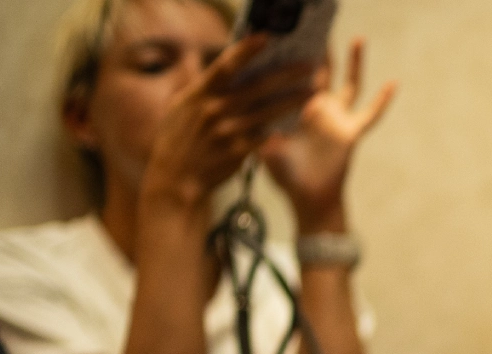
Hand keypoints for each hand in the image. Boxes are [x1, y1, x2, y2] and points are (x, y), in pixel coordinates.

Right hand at [140, 35, 317, 211]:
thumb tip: (226, 68)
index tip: (266, 37)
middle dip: (287, 73)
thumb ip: (204, 87)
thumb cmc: (178, 138)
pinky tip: (300, 120)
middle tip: (311, 65)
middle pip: (257, 85)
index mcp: (199, 93)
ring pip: (269, 111)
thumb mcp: (181, 106)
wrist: (176, 178)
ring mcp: (228, 131)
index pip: (225, 65)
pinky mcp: (239, 151)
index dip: (246, 50)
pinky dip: (283, 127)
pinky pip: (267, 135)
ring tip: (315, 91)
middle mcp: (215, 109)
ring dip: (294, 100)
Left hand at [261, 38, 396, 230]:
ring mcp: (336, 118)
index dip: (288, 54)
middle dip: (320, 47)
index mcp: (293, 107)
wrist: (308, 198)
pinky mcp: (351, 131)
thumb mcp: (265, 150)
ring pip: (348, 84)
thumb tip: (249, 120)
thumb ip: (259, 134)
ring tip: (358, 38)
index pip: (291, 74)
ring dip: (354, 62)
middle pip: (321, 70)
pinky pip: (371, 113)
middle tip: (318, 22)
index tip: (285, 31)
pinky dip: (383, 100)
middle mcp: (316, 107)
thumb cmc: (285, 175)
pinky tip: (393, 83)